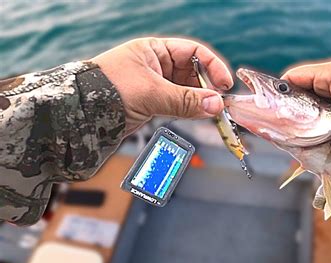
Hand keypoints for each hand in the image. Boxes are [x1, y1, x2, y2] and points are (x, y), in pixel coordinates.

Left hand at [92, 37, 232, 134]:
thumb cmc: (107, 91)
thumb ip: (185, 100)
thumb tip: (216, 105)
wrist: (78, 116)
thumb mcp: (150, 93)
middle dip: (208, 86)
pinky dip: (190, 111)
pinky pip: (179, 105)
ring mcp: (156, 86)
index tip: (225, 83)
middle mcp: (157, 66)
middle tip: (221, 103)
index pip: (193, 52)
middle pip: (193, 73)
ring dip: (201, 101)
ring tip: (213, 112)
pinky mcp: (153, 104)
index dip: (212, 66)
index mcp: (154, 51)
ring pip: (187, 91)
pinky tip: (200, 116)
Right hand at [281, 60, 330, 139]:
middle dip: (291, 111)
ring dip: (306, 119)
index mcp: (330, 75)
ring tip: (295, 138)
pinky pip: (326, 109)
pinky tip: (314, 137)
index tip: (270, 114)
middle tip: (281, 132)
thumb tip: (304, 144)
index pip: (293, 79)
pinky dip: (319, 121)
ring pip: (313, 103)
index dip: (279, 94)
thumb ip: (325, 131)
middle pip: (301, 93)